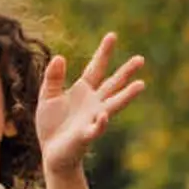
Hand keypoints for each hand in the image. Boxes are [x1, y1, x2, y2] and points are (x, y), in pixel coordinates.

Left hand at [33, 34, 147, 181]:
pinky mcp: (86, 134)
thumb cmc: (52, 124)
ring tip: (141, 85)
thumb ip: (53, 78)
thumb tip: (59, 57)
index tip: (113, 35)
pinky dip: (100, 122)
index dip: (104, 53)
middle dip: (126, 71)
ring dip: (126, 95)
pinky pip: (95, 128)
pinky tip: (103, 115)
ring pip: (114, 104)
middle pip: (113, 83)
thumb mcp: (47, 96)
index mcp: (84, 90)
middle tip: (140, 59)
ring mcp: (93, 118)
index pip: (96, 68)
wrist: (52, 152)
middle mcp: (94, 102)